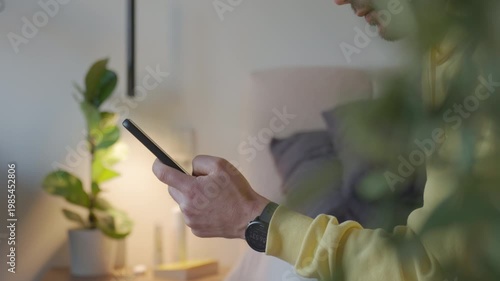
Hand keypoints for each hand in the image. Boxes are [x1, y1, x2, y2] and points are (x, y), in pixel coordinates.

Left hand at [153, 155, 269, 238]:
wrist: (249, 218)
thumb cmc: (237, 191)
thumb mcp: (221, 165)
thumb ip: (200, 162)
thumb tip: (189, 169)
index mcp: (191, 189)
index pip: (164, 175)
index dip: (158, 166)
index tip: (158, 162)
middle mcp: (187, 206)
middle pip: (173, 189)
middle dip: (183, 183)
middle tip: (202, 182)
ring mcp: (190, 220)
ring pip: (183, 202)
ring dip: (191, 197)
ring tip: (211, 197)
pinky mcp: (196, 230)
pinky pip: (191, 215)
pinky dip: (198, 209)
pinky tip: (213, 208)